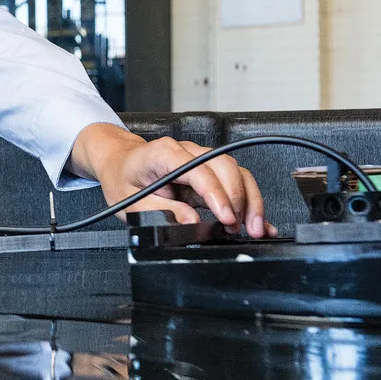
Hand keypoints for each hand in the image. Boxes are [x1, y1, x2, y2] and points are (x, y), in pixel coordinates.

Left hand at [69, 124, 272, 236]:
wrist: (120, 162)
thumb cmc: (122, 177)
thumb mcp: (130, 201)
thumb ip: (161, 211)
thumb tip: (190, 223)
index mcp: (165, 154)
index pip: (200, 171)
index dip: (217, 195)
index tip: (227, 218)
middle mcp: (187, 152)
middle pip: (226, 167)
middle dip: (241, 198)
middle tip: (247, 227)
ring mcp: (200, 160)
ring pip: (236, 173)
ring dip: (250, 201)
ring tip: (255, 228)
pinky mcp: (208, 173)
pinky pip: (234, 183)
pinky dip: (249, 202)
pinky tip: (260, 220)